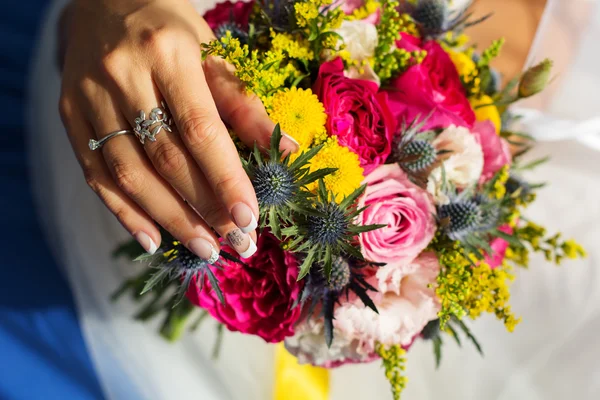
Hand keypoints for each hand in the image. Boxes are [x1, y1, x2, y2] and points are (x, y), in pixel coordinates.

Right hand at [59, 0, 298, 259]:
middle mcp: (122, 74)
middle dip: (204, 208)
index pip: (200, 129)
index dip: (225, 178)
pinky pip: (94, 173)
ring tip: (204, 248)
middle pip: (166, 158)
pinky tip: (152, 240)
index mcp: (166, 52)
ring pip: (129, 173)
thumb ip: (243, 103)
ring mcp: (88, 96)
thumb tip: (284, 151)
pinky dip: (124, 212)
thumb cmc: (170, 28)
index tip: (249, 218)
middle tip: (235, 243)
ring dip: (169, 219)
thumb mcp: (211, 53)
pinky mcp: (69, 113)